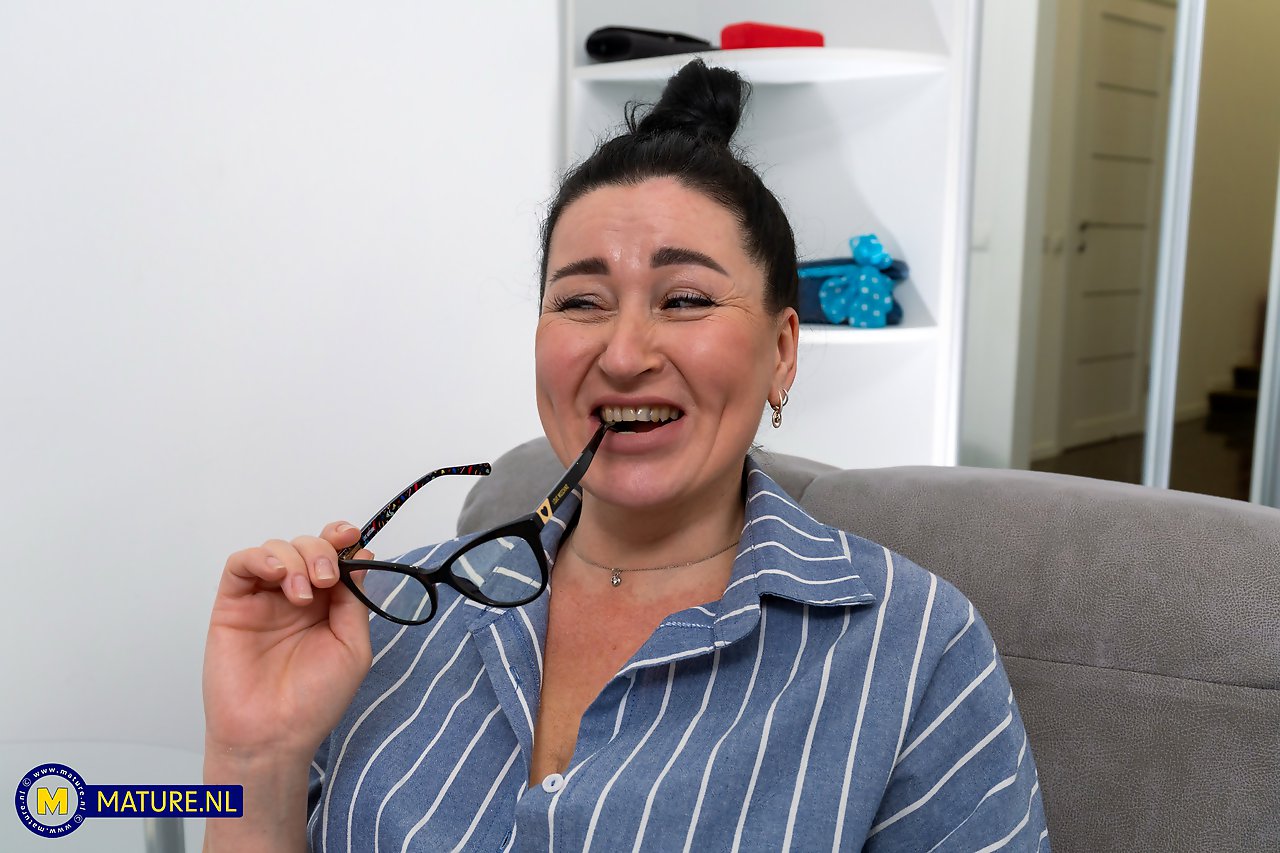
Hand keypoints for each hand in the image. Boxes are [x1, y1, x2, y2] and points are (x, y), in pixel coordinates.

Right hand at [203, 521, 374, 762]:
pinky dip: (260, 558)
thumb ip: (354, 601)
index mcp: (328, 605)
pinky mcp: (233, 604)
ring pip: (276, 548)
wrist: (273, 735)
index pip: (334, 556)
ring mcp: (263, 599)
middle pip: (308, 546)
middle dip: (321, 551)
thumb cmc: (315, 701)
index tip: (350, 536)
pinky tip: (276, 574)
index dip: (342, 539)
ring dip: (295, 558)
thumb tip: (361, 557)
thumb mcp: (352, 648)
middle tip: (326, 579)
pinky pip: (240, 564)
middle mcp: (296, 596)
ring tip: (302, 593)